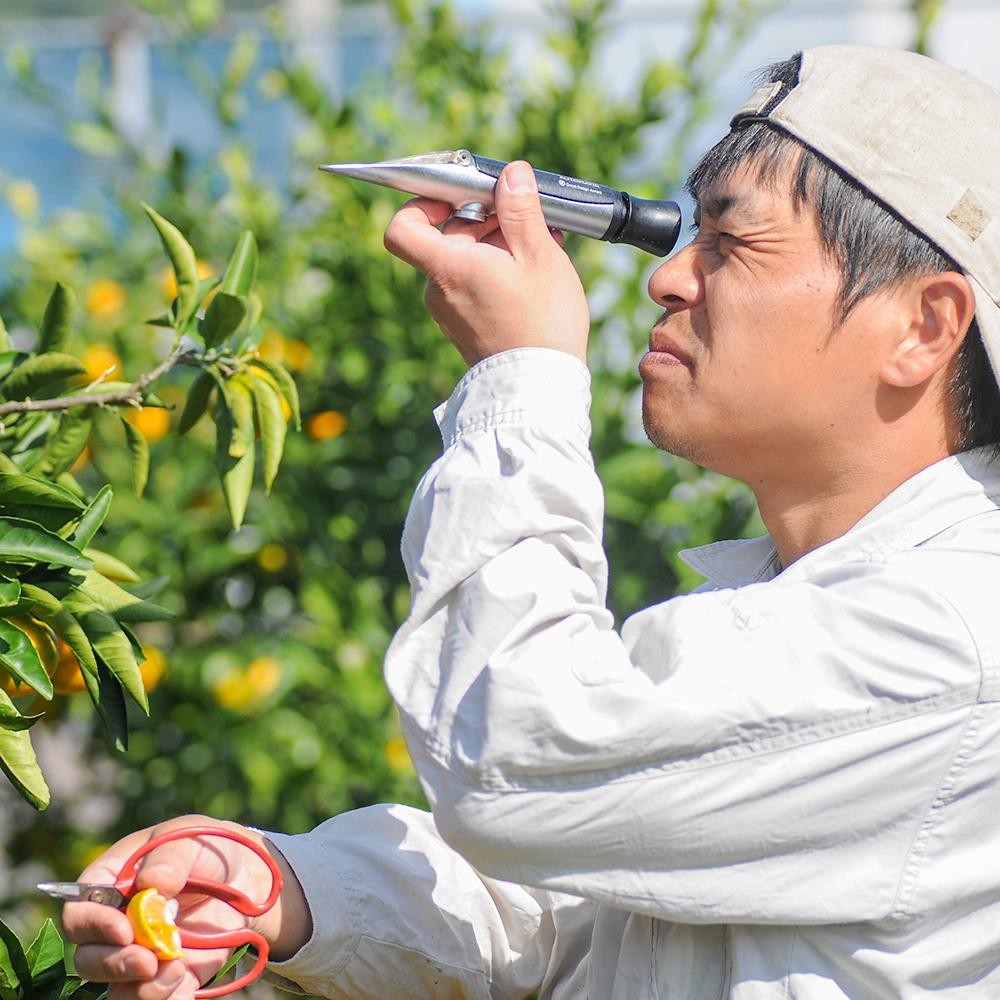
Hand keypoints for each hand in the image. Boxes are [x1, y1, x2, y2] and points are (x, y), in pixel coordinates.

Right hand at [61, 815, 309, 999]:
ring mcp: (139, 952)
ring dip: (139, 987)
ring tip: (175, 970)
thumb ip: (170, 858)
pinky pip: (152, 999)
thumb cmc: (207, 849)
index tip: (123, 929)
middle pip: (89, 957)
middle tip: (147, 961)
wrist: (245, 876)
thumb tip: (152, 883)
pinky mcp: (167, 976)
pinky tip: (182, 985)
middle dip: (114, 964)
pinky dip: (164, 999)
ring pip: (116, 987)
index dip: (93, 924)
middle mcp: (117, 923)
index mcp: (112, 883)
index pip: (80, 909)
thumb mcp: (192, 839)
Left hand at [383, 160, 590, 365]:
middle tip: (523, 219)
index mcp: (447, 268)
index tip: (458, 197)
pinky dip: (498, 273)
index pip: (403, 227)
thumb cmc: (541, 323)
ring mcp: (450, 314)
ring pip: (465, 263)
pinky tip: (534, 273)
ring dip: (497, 247)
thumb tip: (511, 174)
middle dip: (483, 221)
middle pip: (446, 239)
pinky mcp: (466, 330)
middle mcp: (439, 292)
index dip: (423, 203)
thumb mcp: (538, 256)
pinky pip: (474, 288)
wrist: (540, 389)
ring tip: (540, 247)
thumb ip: (520, 211)